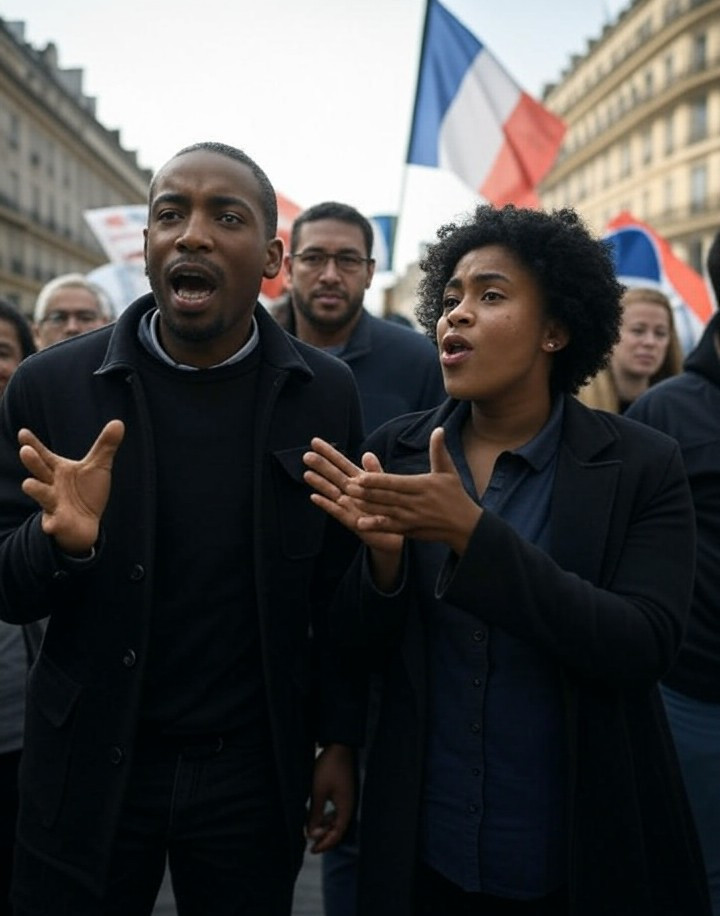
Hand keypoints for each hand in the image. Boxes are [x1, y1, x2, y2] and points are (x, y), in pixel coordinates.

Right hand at [19, 420, 124, 555]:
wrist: (86, 523)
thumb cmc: (87, 492)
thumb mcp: (98, 466)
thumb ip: (105, 446)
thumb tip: (119, 422)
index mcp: (59, 470)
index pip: (44, 454)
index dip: (33, 444)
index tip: (23, 433)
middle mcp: (51, 485)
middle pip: (39, 471)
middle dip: (33, 462)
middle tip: (25, 451)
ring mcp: (53, 504)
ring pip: (41, 495)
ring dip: (36, 489)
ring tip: (29, 483)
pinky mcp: (58, 523)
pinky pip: (52, 524)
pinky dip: (52, 524)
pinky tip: (51, 525)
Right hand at [303, 438, 402, 555]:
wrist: (397, 534)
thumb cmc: (389, 509)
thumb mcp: (385, 487)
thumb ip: (375, 472)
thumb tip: (367, 454)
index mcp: (360, 482)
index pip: (341, 464)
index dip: (329, 453)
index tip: (315, 441)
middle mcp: (352, 493)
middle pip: (334, 476)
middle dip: (321, 466)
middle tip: (306, 456)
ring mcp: (351, 507)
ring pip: (333, 493)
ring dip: (320, 484)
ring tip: (307, 474)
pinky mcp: (353, 522)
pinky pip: (338, 512)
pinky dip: (327, 505)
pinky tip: (315, 497)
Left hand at [306, 744, 355, 853]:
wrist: (339, 746)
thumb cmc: (329, 767)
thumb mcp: (318, 792)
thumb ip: (315, 815)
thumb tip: (312, 835)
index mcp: (346, 808)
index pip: (337, 834)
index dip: (324, 844)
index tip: (312, 850)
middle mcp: (349, 806)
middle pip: (338, 829)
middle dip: (325, 838)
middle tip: (311, 845)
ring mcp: (347, 799)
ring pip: (337, 821)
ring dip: (326, 828)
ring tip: (312, 832)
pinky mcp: (344, 792)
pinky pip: (337, 811)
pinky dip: (328, 818)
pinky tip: (318, 818)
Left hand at [347, 428, 480, 555]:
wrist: (466, 526)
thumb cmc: (456, 496)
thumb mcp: (448, 472)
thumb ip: (439, 451)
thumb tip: (439, 429)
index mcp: (423, 486)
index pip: (395, 483)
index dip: (377, 481)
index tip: (361, 476)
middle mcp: (416, 503)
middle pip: (387, 497)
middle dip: (366, 493)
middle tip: (347, 486)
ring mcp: (412, 518)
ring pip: (385, 511)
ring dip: (366, 506)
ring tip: (347, 500)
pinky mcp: (410, 530)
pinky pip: (390, 527)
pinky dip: (375, 525)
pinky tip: (360, 523)